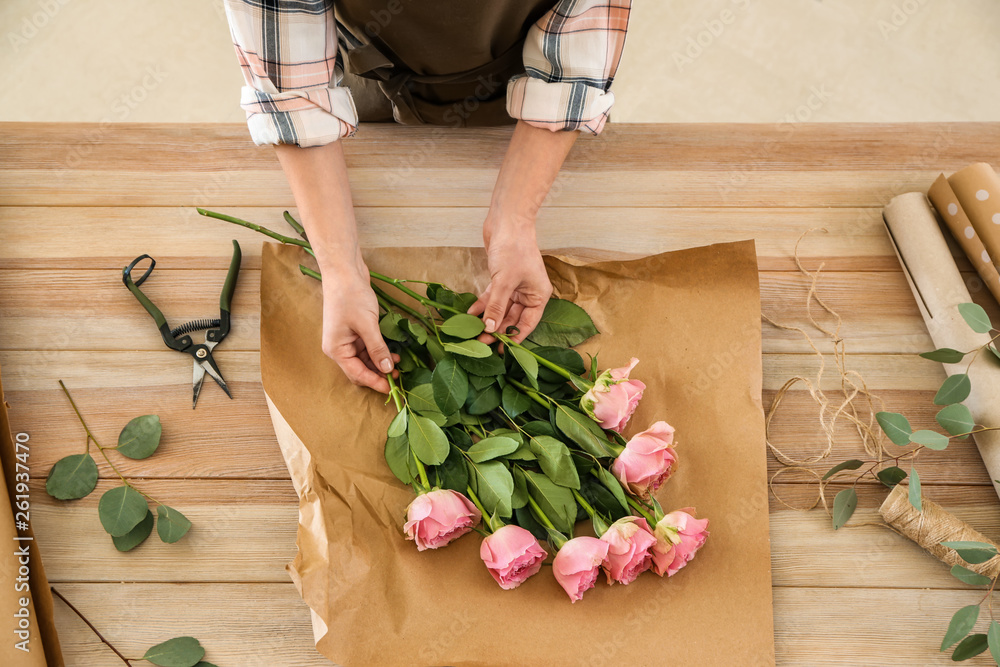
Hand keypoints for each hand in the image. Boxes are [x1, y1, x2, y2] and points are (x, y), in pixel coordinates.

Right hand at [320, 261, 397, 393]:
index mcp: (336, 350)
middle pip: (360, 370)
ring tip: (399, 365)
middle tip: (399, 379)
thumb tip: (387, 369)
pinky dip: (379, 351)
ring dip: (381, 363)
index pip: (357, 374)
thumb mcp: (367, 325)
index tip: (392, 390)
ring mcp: (346, 339)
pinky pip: (367, 347)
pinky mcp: (355, 330)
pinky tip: (393, 353)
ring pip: (365, 359)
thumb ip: (377, 348)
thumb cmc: (351, 296)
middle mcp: (339, 347)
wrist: (344, 271)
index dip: (375, 383)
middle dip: (378, 374)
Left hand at [469, 222, 551, 343]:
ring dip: (487, 319)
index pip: (526, 324)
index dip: (513, 338)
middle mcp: (528, 293)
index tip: (500, 351)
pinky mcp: (501, 279)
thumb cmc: (514, 249)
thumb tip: (489, 329)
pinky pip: (492, 297)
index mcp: (538, 296)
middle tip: (479, 342)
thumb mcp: (505, 282)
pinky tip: (470, 314)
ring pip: (500, 309)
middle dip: (495, 330)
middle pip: (511, 318)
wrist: (507, 221)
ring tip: (472, 332)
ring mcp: (514, 286)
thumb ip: (497, 307)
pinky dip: (482, 304)